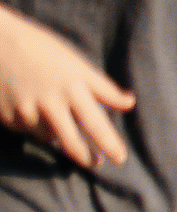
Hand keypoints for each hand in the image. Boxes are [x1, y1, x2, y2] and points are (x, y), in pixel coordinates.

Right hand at [0, 15, 132, 167]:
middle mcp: (48, 103)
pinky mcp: (6, 116)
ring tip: (54, 114)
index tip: (120, 158)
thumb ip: (103, 87)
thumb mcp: (75, 63)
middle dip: (86, 157)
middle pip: (71, 142)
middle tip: (97, 163)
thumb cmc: (41, 49)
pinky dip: (33, 124)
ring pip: (48, 137)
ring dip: (57, 134)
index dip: (108, 143)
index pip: (95, 123)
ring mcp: (24, 111)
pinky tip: (30, 106)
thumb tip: (130, 103)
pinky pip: (26, 129)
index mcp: (70, 87)